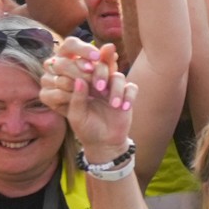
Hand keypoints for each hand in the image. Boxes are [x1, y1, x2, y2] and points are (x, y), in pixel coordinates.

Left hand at [40, 38, 134, 158]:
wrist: (103, 143)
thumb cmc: (85, 128)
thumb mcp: (77, 116)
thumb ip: (76, 99)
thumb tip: (79, 80)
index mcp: (84, 84)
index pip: (84, 68)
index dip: (84, 67)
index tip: (83, 76)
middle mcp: (99, 82)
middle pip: (102, 66)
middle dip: (101, 73)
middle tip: (99, 87)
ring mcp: (114, 88)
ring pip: (118, 76)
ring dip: (116, 89)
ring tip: (113, 105)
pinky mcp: (127, 96)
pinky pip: (132, 88)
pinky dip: (129, 97)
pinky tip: (124, 108)